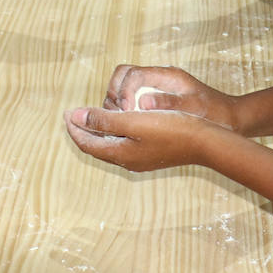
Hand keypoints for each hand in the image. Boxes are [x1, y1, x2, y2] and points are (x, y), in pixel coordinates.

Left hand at [64, 105, 222, 172]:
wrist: (206, 142)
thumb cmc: (171, 129)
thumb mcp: (133, 121)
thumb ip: (103, 120)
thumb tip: (75, 116)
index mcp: (120, 154)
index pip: (87, 143)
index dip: (74, 127)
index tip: (66, 112)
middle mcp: (128, 161)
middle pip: (97, 146)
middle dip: (84, 129)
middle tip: (74, 113)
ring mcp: (141, 159)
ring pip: (110, 145)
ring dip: (99, 130)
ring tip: (93, 115)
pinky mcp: (152, 154)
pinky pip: (124, 144)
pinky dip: (114, 132)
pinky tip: (119, 121)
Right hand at [99, 64, 238, 128]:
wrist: (230, 118)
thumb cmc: (214, 113)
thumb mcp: (192, 109)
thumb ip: (168, 103)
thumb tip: (142, 102)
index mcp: (167, 75)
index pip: (132, 73)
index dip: (123, 91)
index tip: (124, 111)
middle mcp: (159, 77)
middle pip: (123, 76)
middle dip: (114, 94)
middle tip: (116, 116)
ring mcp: (156, 87)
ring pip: (124, 87)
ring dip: (117, 102)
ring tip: (119, 122)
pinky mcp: (156, 98)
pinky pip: (132, 98)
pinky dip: (125, 110)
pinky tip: (128, 126)